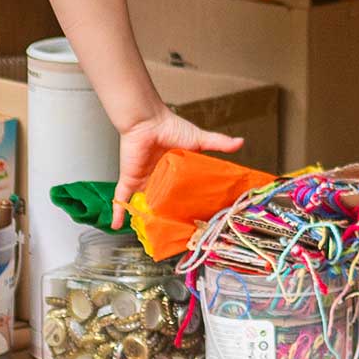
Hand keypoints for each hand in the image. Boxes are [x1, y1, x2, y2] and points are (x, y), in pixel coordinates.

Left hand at [111, 106, 247, 225]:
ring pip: (143, 204)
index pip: (179, 192)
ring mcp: (143, 180)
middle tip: (174, 233)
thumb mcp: (199, 139)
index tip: (192, 219)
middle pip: (161, 202)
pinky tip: (116, 226)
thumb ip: (218, 143)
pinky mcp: (129, 180)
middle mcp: (158, 178)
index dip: (184, 205)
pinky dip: (118, 212)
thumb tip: (241, 142)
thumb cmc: (170, 127)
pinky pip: (122, 199)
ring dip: (144, 218)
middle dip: (164, 217)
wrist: (147, 122)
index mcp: (174, 171)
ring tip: (150, 237)